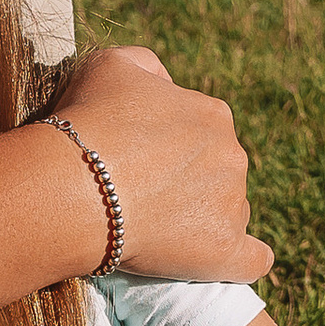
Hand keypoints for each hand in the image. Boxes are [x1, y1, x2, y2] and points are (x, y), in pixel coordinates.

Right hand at [54, 45, 270, 285]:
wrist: (73, 186)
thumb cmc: (88, 121)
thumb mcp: (112, 65)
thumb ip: (148, 67)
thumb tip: (165, 84)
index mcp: (212, 114)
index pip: (201, 131)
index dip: (169, 147)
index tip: (138, 160)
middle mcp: (232, 154)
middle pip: (217, 171)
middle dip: (187, 181)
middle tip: (139, 196)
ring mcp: (233, 204)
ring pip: (228, 211)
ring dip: (202, 219)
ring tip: (154, 230)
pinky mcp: (225, 250)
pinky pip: (251, 260)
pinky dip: (240, 260)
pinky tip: (220, 260)